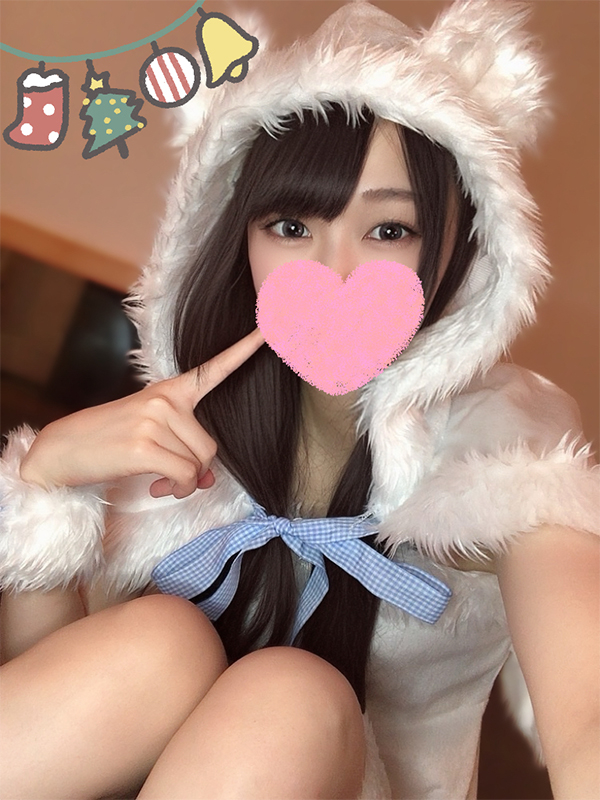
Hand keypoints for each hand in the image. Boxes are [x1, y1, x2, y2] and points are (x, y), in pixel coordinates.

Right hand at [20, 329, 264, 498]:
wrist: (61, 450)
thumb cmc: (108, 440)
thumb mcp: (149, 433)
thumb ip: (182, 447)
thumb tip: (206, 479)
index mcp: (169, 390)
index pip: (212, 369)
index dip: (245, 350)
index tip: (269, 328)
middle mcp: (165, 400)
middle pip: (210, 446)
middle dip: (196, 470)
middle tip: (172, 478)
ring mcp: (154, 421)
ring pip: (198, 464)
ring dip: (183, 483)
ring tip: (159, 481)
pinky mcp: (144, 446)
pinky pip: (183, 476)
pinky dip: (175, 490)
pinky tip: (154, 487)